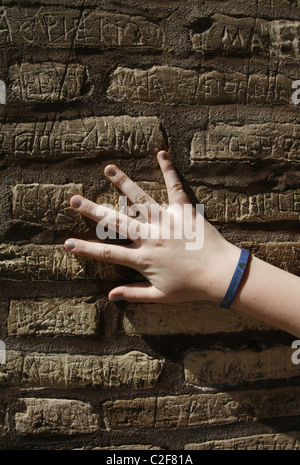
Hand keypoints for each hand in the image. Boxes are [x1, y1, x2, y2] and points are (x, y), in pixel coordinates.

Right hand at [64, 151, 240, 303]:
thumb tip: (110, 296)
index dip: (86, 249)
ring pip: (140, 199)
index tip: (67, 243)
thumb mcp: (160, 296)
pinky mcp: (184, 211)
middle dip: (93, 210)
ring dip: (122, 183)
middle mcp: (150, 236)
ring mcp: (166, 221)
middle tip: (74, 199)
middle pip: (116, 222)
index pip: (108, 252)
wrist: (221, 275)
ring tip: (108, 168)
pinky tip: (161, 153)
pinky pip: (175, 187)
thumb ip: (134, 294)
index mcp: (143, 258)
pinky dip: (168, 170)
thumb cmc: (191, 288)